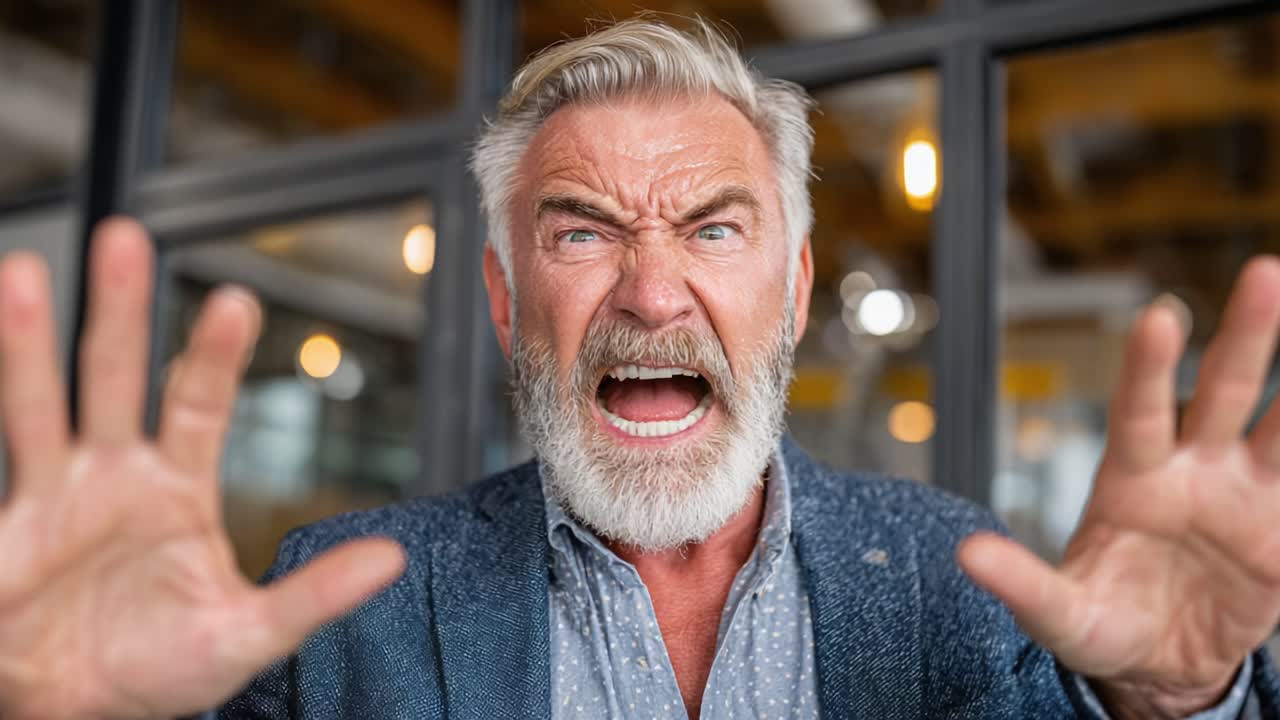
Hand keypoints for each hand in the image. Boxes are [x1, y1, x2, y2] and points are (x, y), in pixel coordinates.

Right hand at [0, 219, 404, 719]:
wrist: (80, 715)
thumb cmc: (162, 668)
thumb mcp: (248, 635)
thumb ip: (314, 594)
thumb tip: (391, 558)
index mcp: (177, 488)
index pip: (199, 404)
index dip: (213, 355)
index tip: (235, 300)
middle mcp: (114, 474)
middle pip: (116, 376)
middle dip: (121, 310)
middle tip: (124, 239)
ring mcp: (52, 495)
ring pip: (39, 404)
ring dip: (28, 342)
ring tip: (24, 276)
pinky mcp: (1, 532)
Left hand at [958, 256, 1279, 718]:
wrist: (1162, 667)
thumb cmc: (1103, 626)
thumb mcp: (1060, 615)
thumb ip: (1021, 584)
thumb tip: (966, 554)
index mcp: (1131, 481)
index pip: (1138, 413)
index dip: (1146, 368)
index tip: (1157, 318)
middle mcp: (1190, 471)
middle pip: (1219, 393)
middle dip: (1245, 336)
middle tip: (1263, 273)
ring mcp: (1241, 493)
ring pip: (1278, 426)